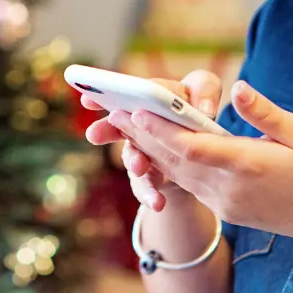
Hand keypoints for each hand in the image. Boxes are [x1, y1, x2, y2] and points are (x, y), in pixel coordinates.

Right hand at [81, 70, 222, 211]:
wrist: (205, 142)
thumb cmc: (199, 104)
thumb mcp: (205, 90)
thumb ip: (204, 90)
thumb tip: (204, 110)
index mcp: (147, 98)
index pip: (121, 94)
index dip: (103, 96)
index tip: (87, 99)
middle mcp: (137, 124)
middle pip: (116, 127)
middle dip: (105, 130)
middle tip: (94, 134)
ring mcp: (141, 151)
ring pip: (132, 158)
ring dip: (133, 162)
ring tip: (140, 167)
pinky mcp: (151, 175)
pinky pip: (145, 185)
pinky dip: (149, 193)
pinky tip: (157, 202)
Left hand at [109, 80, 292, 244]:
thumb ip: (265, 113)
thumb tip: (238, 88)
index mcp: (246, 165)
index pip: (195, 147)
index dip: (163, 130)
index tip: (138, 110)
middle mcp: (227, 187)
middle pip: (176, 159)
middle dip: (144, 134)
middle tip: (114, 110)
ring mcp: (222, 201)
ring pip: (176, 172)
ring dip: (149, 149)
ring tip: (123, 124)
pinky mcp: (221, 207)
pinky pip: (187, 183)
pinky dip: (166, 163)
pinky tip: (149, 146)